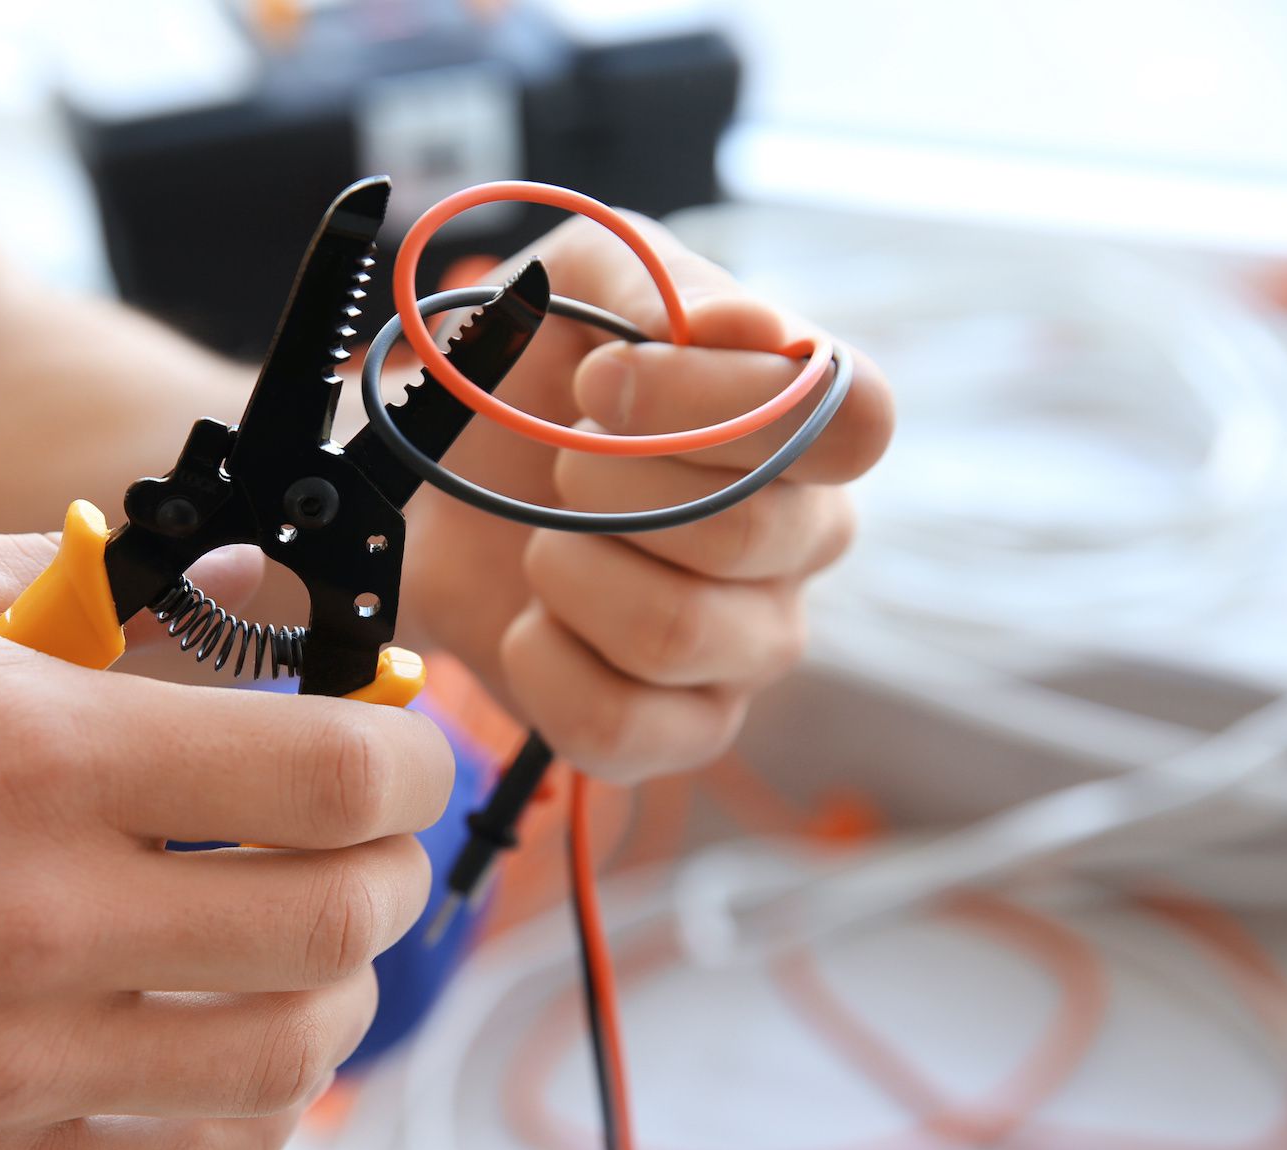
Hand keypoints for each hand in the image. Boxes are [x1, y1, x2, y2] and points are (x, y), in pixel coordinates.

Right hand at [0, 529, 451, 1149]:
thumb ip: (93, 578)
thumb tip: (257, 588)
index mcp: (25, 755)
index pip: (325, 768)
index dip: (409, 748)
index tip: (401, 738)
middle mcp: (33, 919)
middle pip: (336, 917)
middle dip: (391, 864)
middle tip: (365, 832)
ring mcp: (6, 1064)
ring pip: (290, 1054)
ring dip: (340, 985)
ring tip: (307, 932)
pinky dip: (256, 1100)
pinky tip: (235, 1035)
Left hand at [401, 216, 894, 782]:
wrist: (431, 481)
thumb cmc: (526, 377)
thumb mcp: (575, 282)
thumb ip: (659, 282)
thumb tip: (749, 328)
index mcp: (805, 431)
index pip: (855, 421)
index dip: (726, 402)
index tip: (602, 382)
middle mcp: (803, 543)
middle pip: (752, 533)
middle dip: (611, 486)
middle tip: (556, 465)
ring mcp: (749, 647)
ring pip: (678, 634)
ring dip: (567, 572)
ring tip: (538, 542)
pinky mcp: (679, 730)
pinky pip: (622, 727)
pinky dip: (543, 666)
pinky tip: (528, 622)